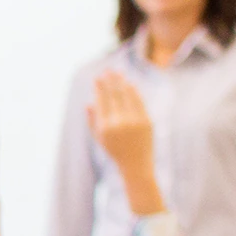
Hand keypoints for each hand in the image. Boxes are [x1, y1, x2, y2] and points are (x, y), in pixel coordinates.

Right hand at [87, 71, 159, 211]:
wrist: (136, 165)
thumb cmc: (115, 152)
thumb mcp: (99, 139)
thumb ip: (92, 121)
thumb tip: (88, 103)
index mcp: (106, 127)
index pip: (102, 101)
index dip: (100, 88)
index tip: (98, 77)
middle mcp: (119, 123)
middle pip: (114, 95)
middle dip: (110, 81)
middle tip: (107, 70)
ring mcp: (135, 121)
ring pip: (127, 96)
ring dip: (122, 82)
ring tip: (117, 73)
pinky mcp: (146, 121)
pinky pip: (139, 102)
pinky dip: (134, 91)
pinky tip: (129, 84)